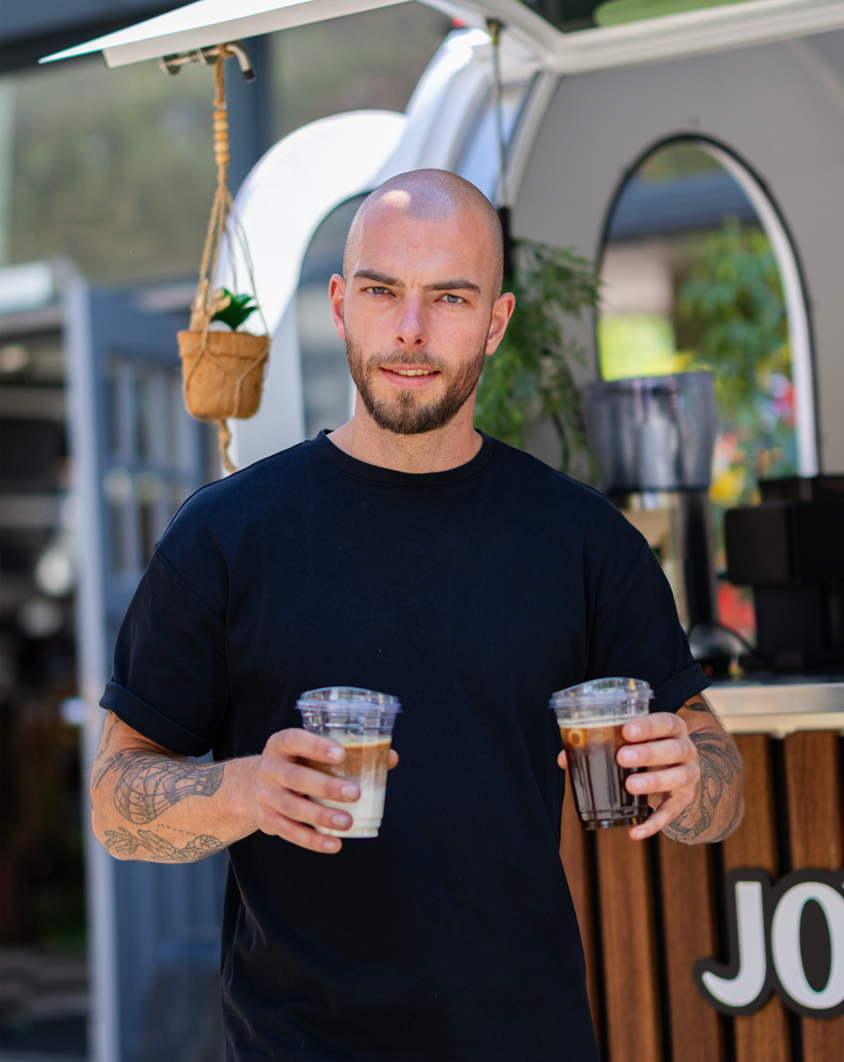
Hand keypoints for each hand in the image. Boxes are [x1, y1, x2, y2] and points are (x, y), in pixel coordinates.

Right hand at [250, 728, 398, 853]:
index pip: (295, 740)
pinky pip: (289, 832)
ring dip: (321, 817)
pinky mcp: (267, 820)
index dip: (317, 746)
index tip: (342, 754)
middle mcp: (269, 768)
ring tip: (348, 822)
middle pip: (295, 777)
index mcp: (281, 744)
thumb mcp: (310, 751)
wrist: (252, 786)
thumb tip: (390, 757)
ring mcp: (265, 795)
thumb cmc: (296, 763)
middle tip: (354, 793)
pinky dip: (312, 840)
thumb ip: (348, 753)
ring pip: (293, 808)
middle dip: (326, 787)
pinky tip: (334, 844)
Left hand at [556, 711, 699, 840]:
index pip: (666, 722)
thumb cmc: (646, 750)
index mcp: (672, 729)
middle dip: (648, 753)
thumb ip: (602, 745)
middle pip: (674, 749)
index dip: (649, 726)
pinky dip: (654, 823)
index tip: (627, 731)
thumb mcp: (632, 742)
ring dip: (654, 782)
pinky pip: (672, 812)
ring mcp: (689, 774)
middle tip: (622, 757)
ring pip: (678, 777)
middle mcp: (686, 749)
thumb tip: (564, 758)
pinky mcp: (685, 799)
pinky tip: (635, 831)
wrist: (679, 772)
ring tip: (630, 786)